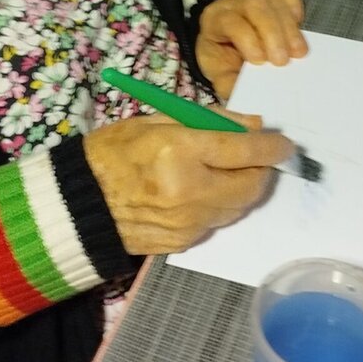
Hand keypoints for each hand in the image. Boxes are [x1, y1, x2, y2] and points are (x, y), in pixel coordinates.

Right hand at [84, 113, 293, 254]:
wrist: (79, 202)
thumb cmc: (115, 152)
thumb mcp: (157, 119)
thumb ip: (209, 120)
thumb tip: (253, 125)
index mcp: (180, 152)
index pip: (245, 151)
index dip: (272, 147)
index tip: (283, 144)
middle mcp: (189, 191)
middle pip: (251, 185)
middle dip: (262, 170)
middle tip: (255, 158)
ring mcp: (187, 222)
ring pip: (239, 206)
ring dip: (243, 188)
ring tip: (225, 173)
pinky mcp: (183, 242)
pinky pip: (217, 222)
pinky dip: (219, 205)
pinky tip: (200, 193)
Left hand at [195, 0, 307, 100]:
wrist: (229, 35)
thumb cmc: (225, 55)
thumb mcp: (219, 72)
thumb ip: (228, 83)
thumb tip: (241, 93)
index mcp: (215, 19)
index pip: (230, 21)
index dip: (247, 39)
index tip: (260, 61)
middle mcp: (234, 2)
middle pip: (255, 6)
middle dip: (272, 33)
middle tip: (283, 61)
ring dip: (288, 27)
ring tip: (298, 53)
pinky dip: (294, 4)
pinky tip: (298, 25)